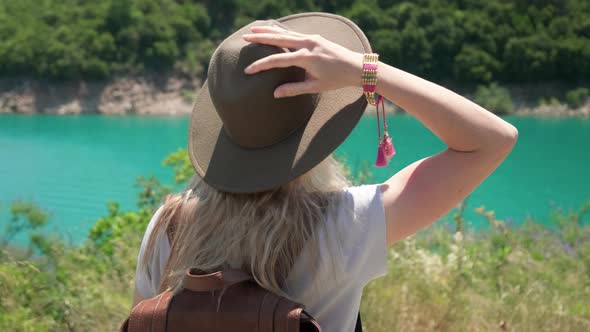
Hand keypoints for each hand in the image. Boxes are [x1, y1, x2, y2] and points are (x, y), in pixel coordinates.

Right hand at [243, 26, 362, 97]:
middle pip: (278, 39)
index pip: (277, 60)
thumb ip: (294, 89)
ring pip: (285, 33)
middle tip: (244, 36)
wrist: (356, 67)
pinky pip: (294, 33)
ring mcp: (311, 38)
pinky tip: (273, 30)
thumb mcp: (315, 87)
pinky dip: (281, 31)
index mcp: (306, 58)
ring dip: (269, 31)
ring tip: (254, 29)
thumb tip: (275, 94)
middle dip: (260, 38)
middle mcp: (308, 44)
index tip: (248, 70)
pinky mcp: (315, 37)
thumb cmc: (336, 80)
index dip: (261, 65)